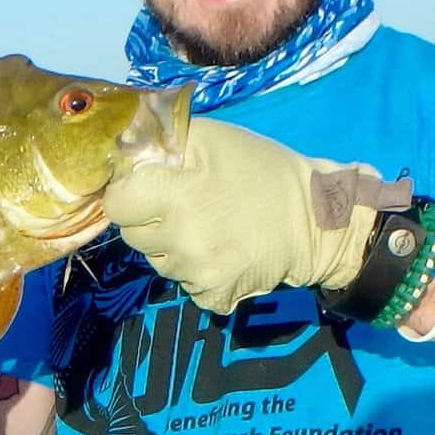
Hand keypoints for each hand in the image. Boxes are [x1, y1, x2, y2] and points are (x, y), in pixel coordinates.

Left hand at [103, 118, 399, 313]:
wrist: (318, 219)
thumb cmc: (261, 170)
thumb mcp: (212, 138)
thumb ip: (160, 140)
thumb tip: (120, 148)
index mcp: (174, 195)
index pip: (117, 205)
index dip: (129, 194)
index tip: (148, 190)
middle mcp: (180, 239)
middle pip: (133, 235)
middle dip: (150, 220)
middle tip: (184, 205)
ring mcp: (197, 272)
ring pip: (157, 261)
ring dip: (172, 246)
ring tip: (208, 226)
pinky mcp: (214, 296)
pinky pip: (184, 285)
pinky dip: (197, 272)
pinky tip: (221, 252)